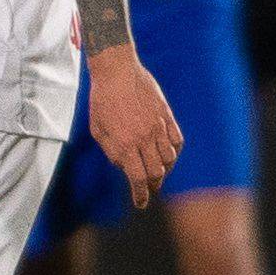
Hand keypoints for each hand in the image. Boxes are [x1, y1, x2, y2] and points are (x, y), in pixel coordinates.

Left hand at [86, 48, 181, 208]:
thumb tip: (124, 167)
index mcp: (124, 144)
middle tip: (147, 186)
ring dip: (164, 169)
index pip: (137, 178)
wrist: (117, 71)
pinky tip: (167, 153)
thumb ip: (111, 151)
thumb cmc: (102, 100)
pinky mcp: (167, 116)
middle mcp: (144, 138)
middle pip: (157, 173)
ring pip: (170, 159)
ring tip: (157, 170)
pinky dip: (174, 151)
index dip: (140, 195)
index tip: (141, 203)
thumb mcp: (97, 129)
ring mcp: (158, 127)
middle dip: (152, 184)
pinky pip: (177, 140)